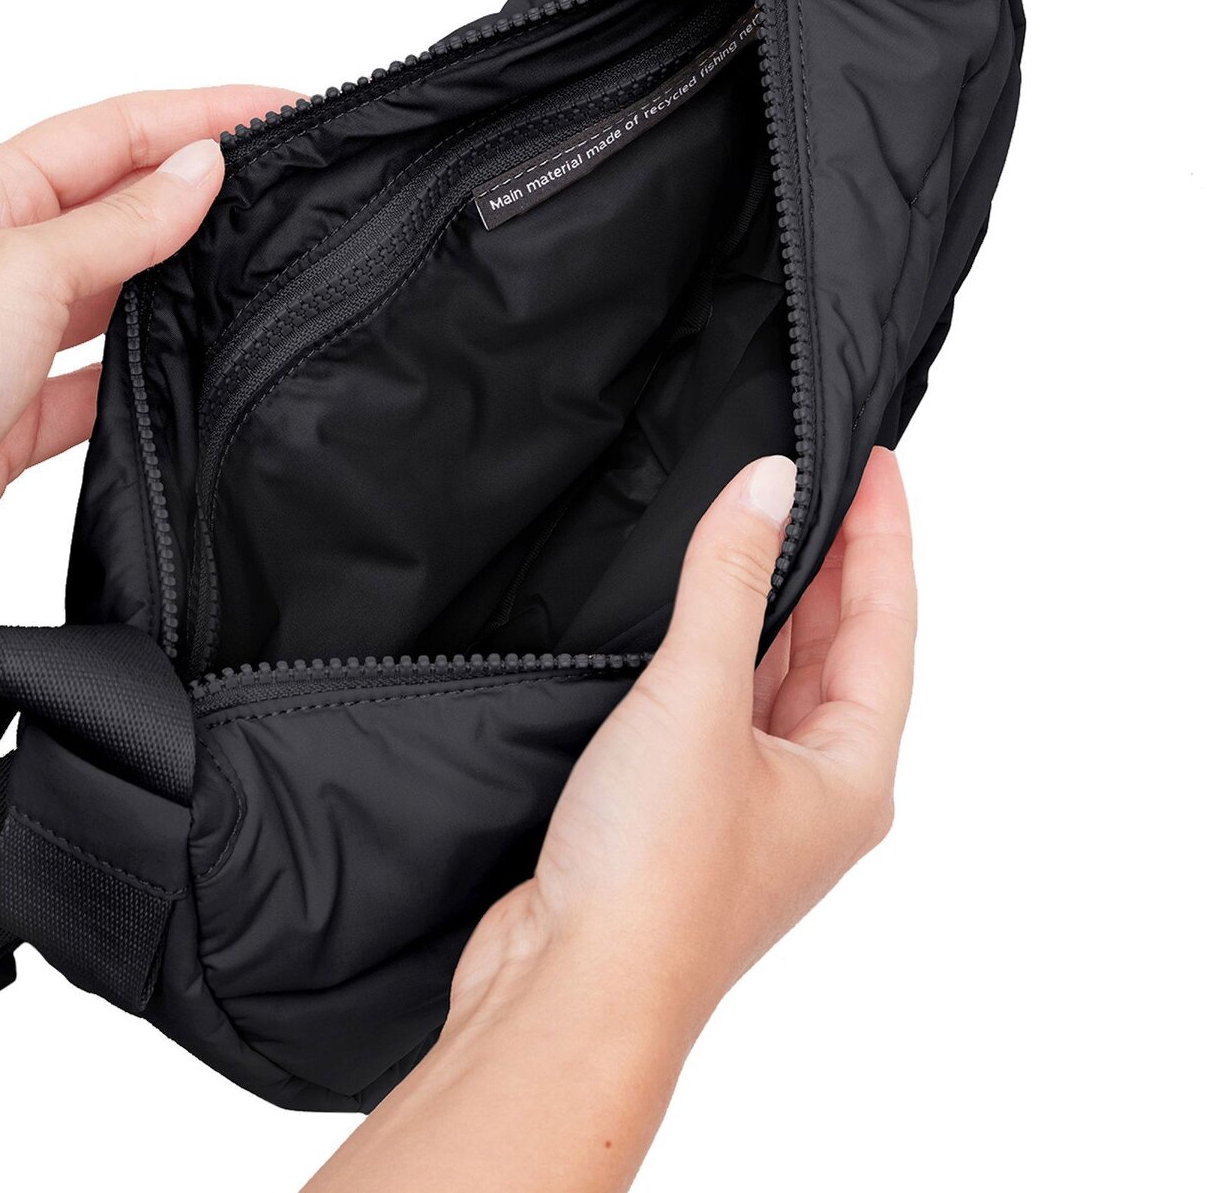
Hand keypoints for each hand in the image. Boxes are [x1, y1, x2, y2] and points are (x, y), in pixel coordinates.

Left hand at [0, 86, 290, 678]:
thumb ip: (122, 224)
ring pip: (121, 289)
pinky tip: (200, 365)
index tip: (279, 107)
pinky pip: (108, 376)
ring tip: (262, 257)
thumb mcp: (23, 273)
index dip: (199, 113)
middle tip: (288, 175)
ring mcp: (12, 340)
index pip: (114, 132)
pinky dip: (155, 367)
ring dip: (184, 273)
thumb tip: (200, 169)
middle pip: (121, 203)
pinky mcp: (26, 414)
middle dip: (202, 184)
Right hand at [454, 447, 914, 1039]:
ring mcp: (744, 806)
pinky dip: (707, 650)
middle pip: (837, 652)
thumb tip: (767, 486)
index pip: (887, 626)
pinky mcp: (679, 813)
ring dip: (765, 605)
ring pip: (771, 679)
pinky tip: (682, 615)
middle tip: (815, 479)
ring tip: (757, 524)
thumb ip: (729, 582)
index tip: (874, 464)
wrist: (570, 993)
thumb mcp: (697, 699)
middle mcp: (810, 792)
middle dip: (829, 564)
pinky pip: (710, 706)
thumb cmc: (655, 879)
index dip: (884, 537)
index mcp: (851, 775)